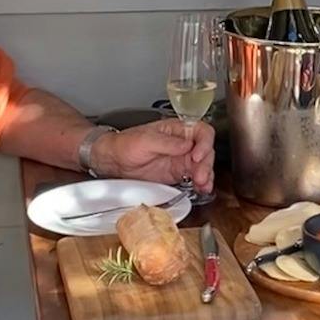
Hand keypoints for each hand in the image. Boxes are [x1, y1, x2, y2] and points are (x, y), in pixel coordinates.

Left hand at [95, 120, 214, 193]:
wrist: (113, 161)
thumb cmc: (125, 144)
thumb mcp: (144, 140)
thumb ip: (167, 143)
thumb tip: (186, 145)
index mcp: (177, 130)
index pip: (201, 132)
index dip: (205, 143)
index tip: (198, 155)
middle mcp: (183, 143)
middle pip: (206, 150)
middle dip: (206, 164)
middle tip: (199, 176)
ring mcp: (182, 159)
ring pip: (204, 165)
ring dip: (206, 175)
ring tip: (203, 185)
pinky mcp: (178, 174)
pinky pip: (195, 178)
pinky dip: (201, 184)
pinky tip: (202, 189)